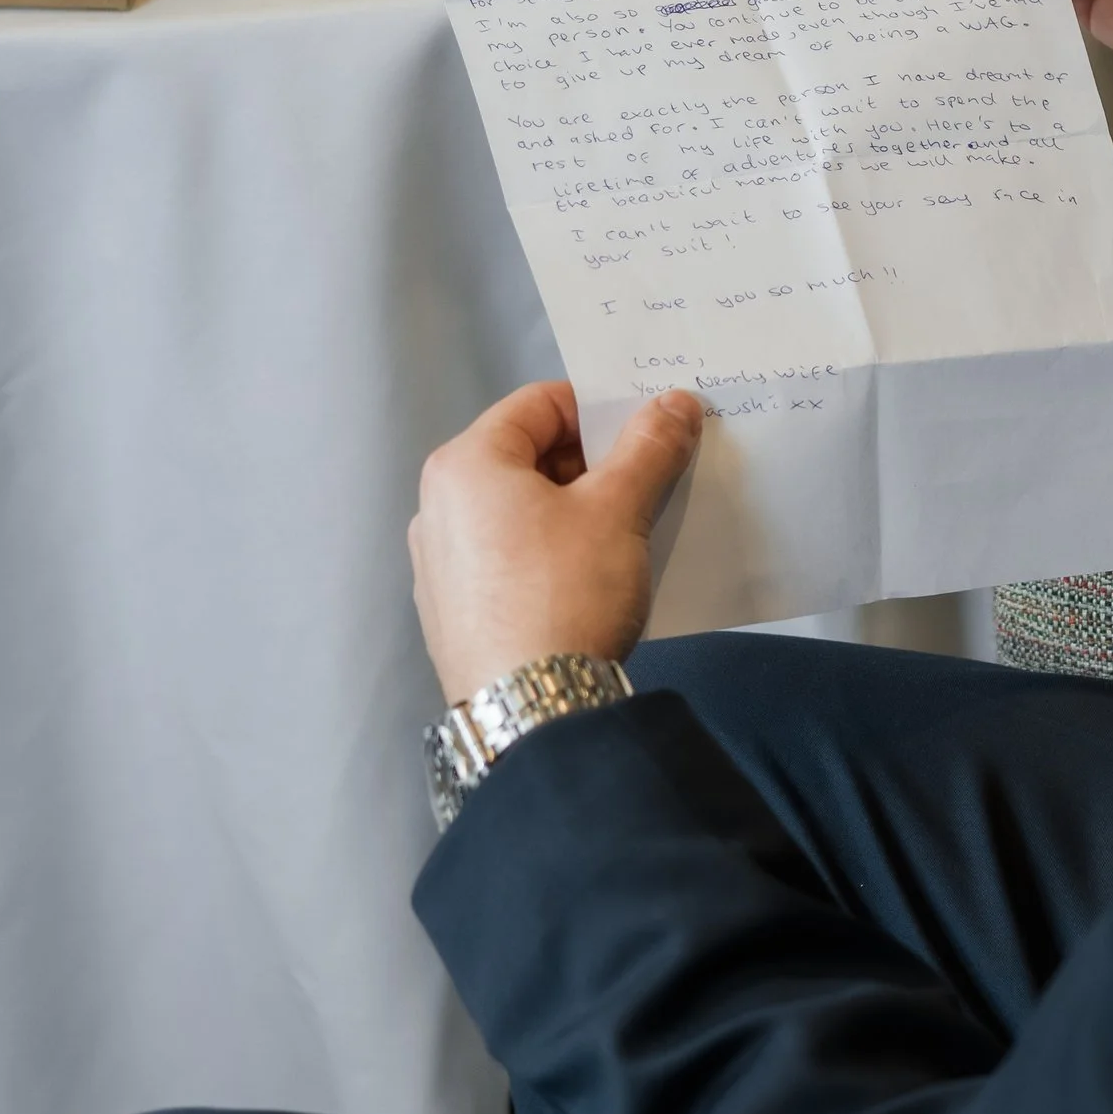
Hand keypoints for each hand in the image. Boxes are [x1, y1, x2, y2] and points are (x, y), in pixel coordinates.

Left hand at [410, 380, 701, 706]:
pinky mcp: (449, 614)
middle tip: (645, 483)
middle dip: (590, 464)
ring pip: (517, 511)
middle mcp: (437, 505)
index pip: (539, 403)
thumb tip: (675, 401)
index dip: (599, 409)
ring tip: (624, 534)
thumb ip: (648, 446)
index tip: (647, 432)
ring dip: (573, 510)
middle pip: (525, 456)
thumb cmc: (567, 591)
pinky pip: (505, 559)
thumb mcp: (618, 509)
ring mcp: (438, 565)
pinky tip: (586, 583)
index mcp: (465, 464)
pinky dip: (547, 554)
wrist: (531, 712)